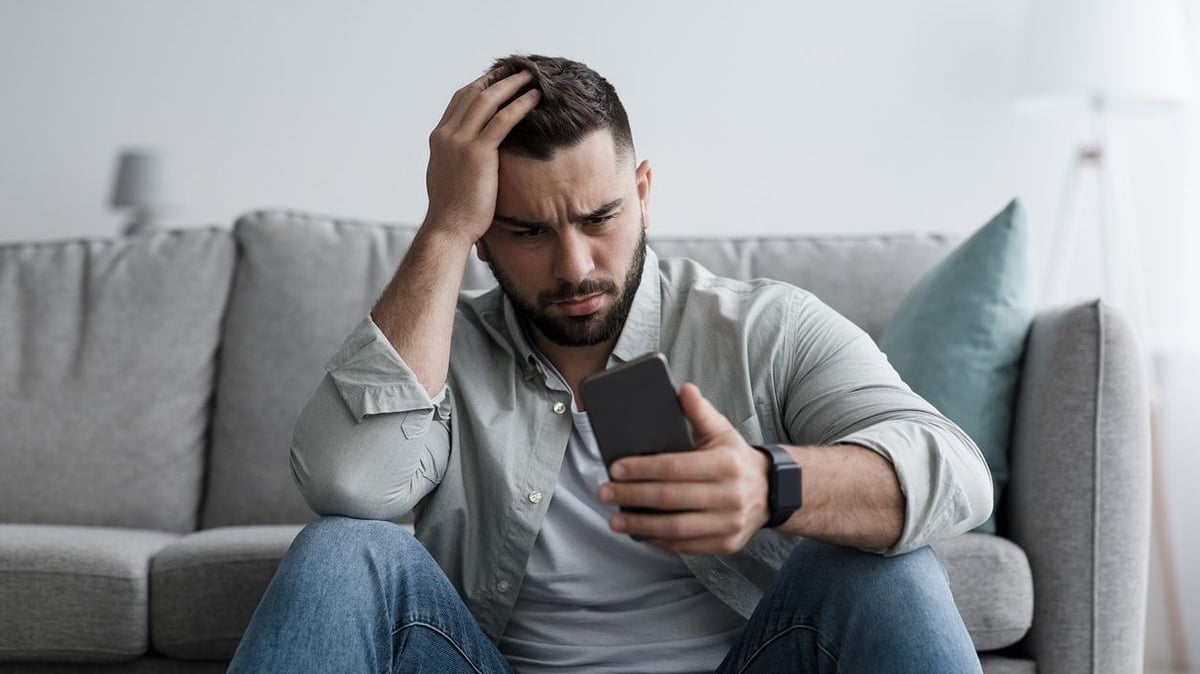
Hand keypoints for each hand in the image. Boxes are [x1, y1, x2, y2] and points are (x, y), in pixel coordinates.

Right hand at [423, 67, 540, 242]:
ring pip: (488, 100)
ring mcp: (460, 141)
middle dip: (498, 79)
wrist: (448, 228)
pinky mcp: (477, 152)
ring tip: (532, 77)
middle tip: (519, 70)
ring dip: (512, 85)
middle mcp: (447, 134)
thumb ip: (456, 159)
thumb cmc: (453, 212)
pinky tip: (535, 98)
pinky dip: (520, 105)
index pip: (460, 100)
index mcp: (439, 138)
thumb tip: (468, 156)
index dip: (481, 85)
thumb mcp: (448, 177)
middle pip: (474, 93)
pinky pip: (503, 119)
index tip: (500, 79)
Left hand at [597, 383, 769, 553]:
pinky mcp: (726, 544)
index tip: (615, 469)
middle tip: (604, 493)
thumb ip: (701, 412)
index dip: (641, 469)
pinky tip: (640, 533)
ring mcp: (729, 523)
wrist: (772, 491)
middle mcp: (730, 495)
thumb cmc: (736, 459)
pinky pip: (686, 546)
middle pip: (670, 498)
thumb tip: (684, 389)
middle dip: (632, 496)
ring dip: (640, 524)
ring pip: (676, 528)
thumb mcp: (722, 432)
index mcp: (726, 464)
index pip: (674, 467)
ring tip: (614, 519)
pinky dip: (659, 541)